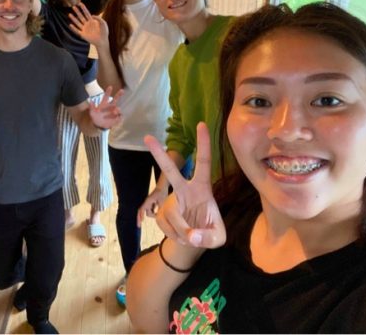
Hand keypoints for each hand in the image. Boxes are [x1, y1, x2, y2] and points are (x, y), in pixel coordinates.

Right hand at [69, 3, 108, 48]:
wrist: (103, 41)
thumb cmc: (104, 32)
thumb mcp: (103, 23)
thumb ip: (98, 18)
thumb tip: (92, 15)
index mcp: (92, 21)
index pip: (86, 13)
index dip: (83, 8)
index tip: (80, 3)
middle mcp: (87, 24)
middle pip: (81, 17)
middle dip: (77, 12)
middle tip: (73, 7)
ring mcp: (84, 29)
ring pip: (78, 23)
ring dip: (73, 19)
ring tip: (69, 14)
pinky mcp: (83, 34)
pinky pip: (77, 31)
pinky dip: (73, 28)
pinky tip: (70, 25)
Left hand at [88, 86, 122, 128]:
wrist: (98, 125)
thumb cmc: (95, 117)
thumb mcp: (92, 112)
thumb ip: (91, 107)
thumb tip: (91, 100)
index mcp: (104, 104)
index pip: (106, 97)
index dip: (108, 92)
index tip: (110, 86)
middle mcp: (110, 107)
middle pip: (116, 99)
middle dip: (119, 94)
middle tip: (122, 90)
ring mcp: (114, 112)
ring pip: (118, 109)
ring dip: (117, 110)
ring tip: (114, 112)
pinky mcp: (116, 118)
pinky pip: (120, 117)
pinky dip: (120, 117)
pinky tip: (118, 118)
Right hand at [137, 185, 167, 226]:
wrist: (162, 186)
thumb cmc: (162, 193)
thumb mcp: (162, 201)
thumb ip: (159, 209)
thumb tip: (158, 217)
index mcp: (148, 201)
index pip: (142, 209)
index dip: (141, 216)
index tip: (141, 221)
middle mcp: (146, 202)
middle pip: (141, 212)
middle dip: (139, 218)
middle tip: (138, 226)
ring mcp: (148, 203)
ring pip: (147, 212)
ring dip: (152, 214)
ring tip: (157, 213)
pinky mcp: (151, 203)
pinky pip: (150, 210)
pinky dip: (153, 212)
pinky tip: (157, 213)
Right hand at [145, 122, 224, 248]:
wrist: (193, 241)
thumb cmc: (210, 231)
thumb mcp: (218, 237)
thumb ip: (208, 237)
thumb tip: (190, 234)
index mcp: (202, 188)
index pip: (204, 163)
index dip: (204, 144)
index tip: (202, 124)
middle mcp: (183, 190)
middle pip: (170, 171)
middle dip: (159, 155)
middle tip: (147, 137)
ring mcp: (170, 201)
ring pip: (171, 214)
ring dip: (181, 231)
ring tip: (191, 237)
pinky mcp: (160, 214)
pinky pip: (166, 226)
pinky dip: (176, 237)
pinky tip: (182, 236)